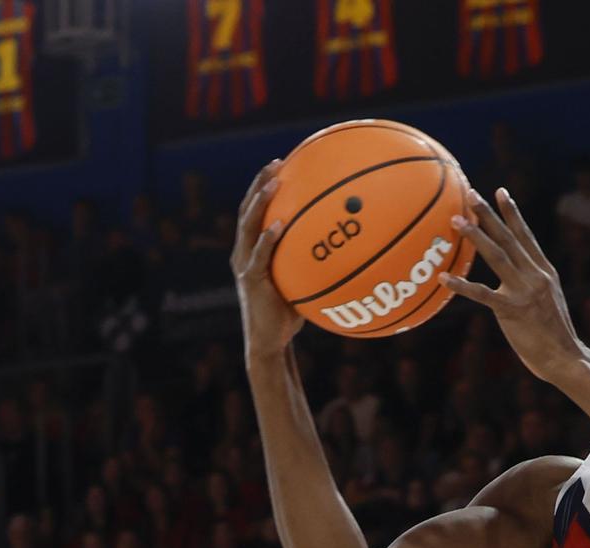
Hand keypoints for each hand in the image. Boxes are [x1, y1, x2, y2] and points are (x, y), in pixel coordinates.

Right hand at [232, 160, 303, 363]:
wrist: (270, 343)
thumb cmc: (289, 315)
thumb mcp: (301, 283)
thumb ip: (312, 263)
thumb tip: (345, 248)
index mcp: (252, 249)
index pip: (255, 211)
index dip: (264, 186)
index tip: (281, 164)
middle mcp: (243, 252)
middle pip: (248, 209)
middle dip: (260, 183)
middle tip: (276, 163)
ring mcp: (244, 265)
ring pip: (248, 226)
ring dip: (260, 202)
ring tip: (274, 184)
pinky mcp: (250, 281)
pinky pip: (259, 256)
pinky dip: (267, 239)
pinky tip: (279, 225)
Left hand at [442, 189, 584, 384]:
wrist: (565, 357)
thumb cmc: (554, 335)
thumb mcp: (548, 301)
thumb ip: (532, 284)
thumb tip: (516, 276)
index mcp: (544, 271)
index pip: (525, 236)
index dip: (512, 213)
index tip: (500, 191)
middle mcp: (535, 275)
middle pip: (508, 238)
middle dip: (488, 214)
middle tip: (470, 194)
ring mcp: (525, 291)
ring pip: (496, 256)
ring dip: (475, 236)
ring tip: (456, 220)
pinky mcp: (513, 310)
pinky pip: (482, 295)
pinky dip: (462, 286)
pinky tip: (444, 278)